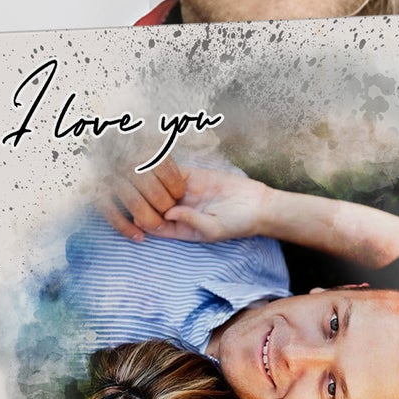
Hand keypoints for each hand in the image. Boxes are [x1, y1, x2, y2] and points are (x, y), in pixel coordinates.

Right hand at [97, 156, 188, 240]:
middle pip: (153, 191)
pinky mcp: (97, 194)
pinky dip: (126, 228)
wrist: (98, 152)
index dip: (176, 187)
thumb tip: (181, 173)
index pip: (167, 171)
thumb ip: (163, 161)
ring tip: (158, 225)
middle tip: (169, 211)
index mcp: (143, 152)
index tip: (179, 194)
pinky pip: (112, 214)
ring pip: (135, 204)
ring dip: (149, 219)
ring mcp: (110, 179)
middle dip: (165, 206)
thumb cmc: (131, 156)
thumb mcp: (150, 152)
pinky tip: (139, 236)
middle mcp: (127, 164)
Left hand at [152, 164, 271, 243]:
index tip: (140, 213)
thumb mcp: (213, 228)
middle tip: (142, 193)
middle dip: (144, 199)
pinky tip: (165, 171)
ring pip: (158, 186)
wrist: (258, 204)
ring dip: (152, 183)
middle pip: (151, 205)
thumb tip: (167, 213)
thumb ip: (190, 220)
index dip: (142, 219)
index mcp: (179, 228)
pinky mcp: (194, 176)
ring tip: (152, 180)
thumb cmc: (237, 223)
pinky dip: (166, 170)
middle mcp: (179, 210)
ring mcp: (185, 192)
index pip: (152, 225)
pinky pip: (173, 172)